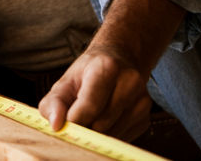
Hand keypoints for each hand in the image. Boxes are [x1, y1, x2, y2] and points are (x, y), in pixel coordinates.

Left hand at [37, 43, 151, 140]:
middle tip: (76, 119)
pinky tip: (106, 119)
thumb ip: (54, 103)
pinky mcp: (146, 117)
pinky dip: (109, 135)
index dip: (74, 121)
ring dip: (97, 133)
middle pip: (101, 124)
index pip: (90, 106)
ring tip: (91, 116)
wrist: (118, 60)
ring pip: (112, 135)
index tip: (64, 125)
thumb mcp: (65, 82)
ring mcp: (142, 100)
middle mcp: (129, 82)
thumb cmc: (88, 73)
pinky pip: (123, 139)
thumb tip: (55, 125)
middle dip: (84, 127)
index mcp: (107, 67)